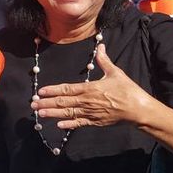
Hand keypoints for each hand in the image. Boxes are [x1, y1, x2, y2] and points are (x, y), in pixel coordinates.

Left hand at [32, 44, 153, 128]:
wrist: (138, 109)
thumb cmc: (128, 90)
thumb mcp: (115, 73)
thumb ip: (104, 61)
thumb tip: (101, 46)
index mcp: (90, 89)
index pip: (67, 89)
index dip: (52, 90)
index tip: (40, 91)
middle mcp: (87, 101)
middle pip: (63, 102)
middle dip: (47, 103)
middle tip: (33, 104)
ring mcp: (91, 113)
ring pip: (68, 113)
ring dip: (53, 113)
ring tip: (40, 113)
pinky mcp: (95, 122)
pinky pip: (79, 124)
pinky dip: (68, 124)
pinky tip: (58, 125)